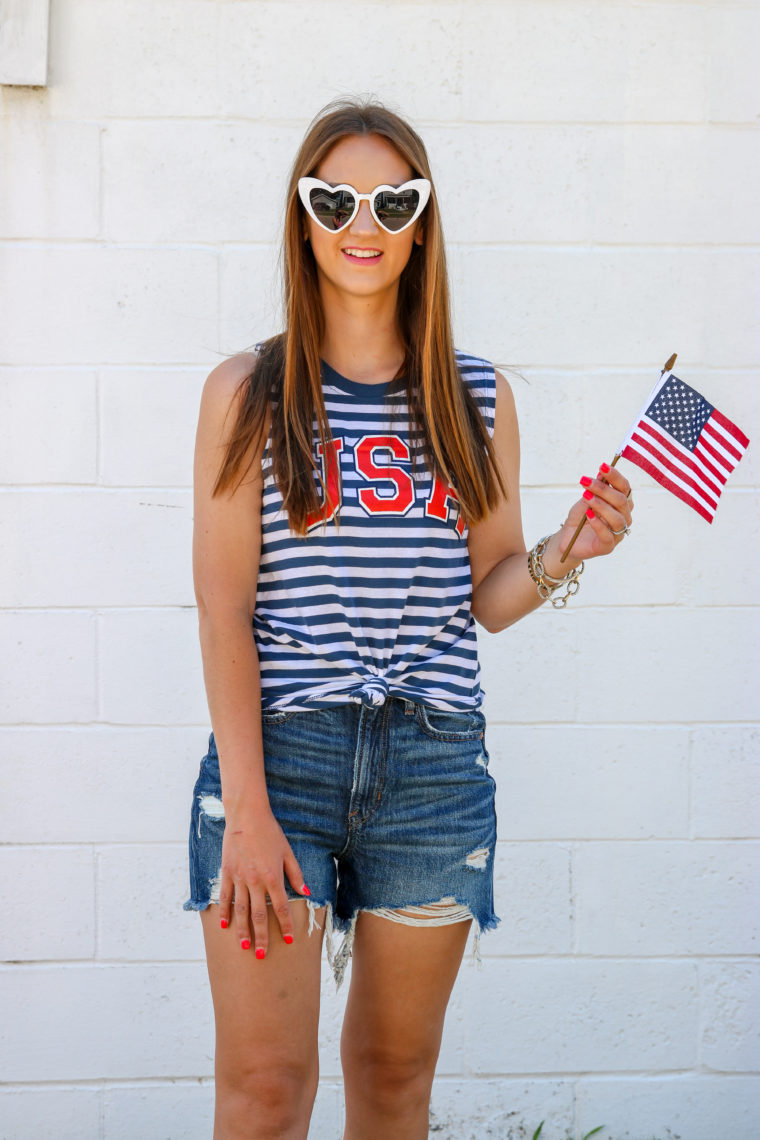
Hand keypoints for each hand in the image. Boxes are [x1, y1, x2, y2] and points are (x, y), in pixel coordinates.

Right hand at [218, 808, 309, 956]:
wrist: (246, 816)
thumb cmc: (270, 832)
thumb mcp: (288, 852)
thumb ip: (296, 874)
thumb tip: (306, 893)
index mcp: (273, 877)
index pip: (281, 907)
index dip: (285, 925)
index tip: (288, 940)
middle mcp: (255, 881)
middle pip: (259, 915)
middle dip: (261, 937)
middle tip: (261, 955)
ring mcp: (239, 878)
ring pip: (241, 910)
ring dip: (243, 930)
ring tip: (244, 947)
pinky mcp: (227, 873)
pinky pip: (225, 896)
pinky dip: (225, 912)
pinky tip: (225, 925)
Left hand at [553, 461, 633, 564]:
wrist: (567, 540)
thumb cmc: (579, 519)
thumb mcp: (584, 501)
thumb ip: (594, 489)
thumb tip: (601, 472)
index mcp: (621, 505)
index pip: (624, 488)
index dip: (615, 477)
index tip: (602, 466)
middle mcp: (624, 518)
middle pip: (621, 501)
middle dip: (604, 489)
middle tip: (586, 481)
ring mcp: (617, 534)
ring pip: (617, 518)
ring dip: (601, 505)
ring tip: (586, 496)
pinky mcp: (608, 547)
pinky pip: (607, 535)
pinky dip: (598, 523)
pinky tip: (588, 515)